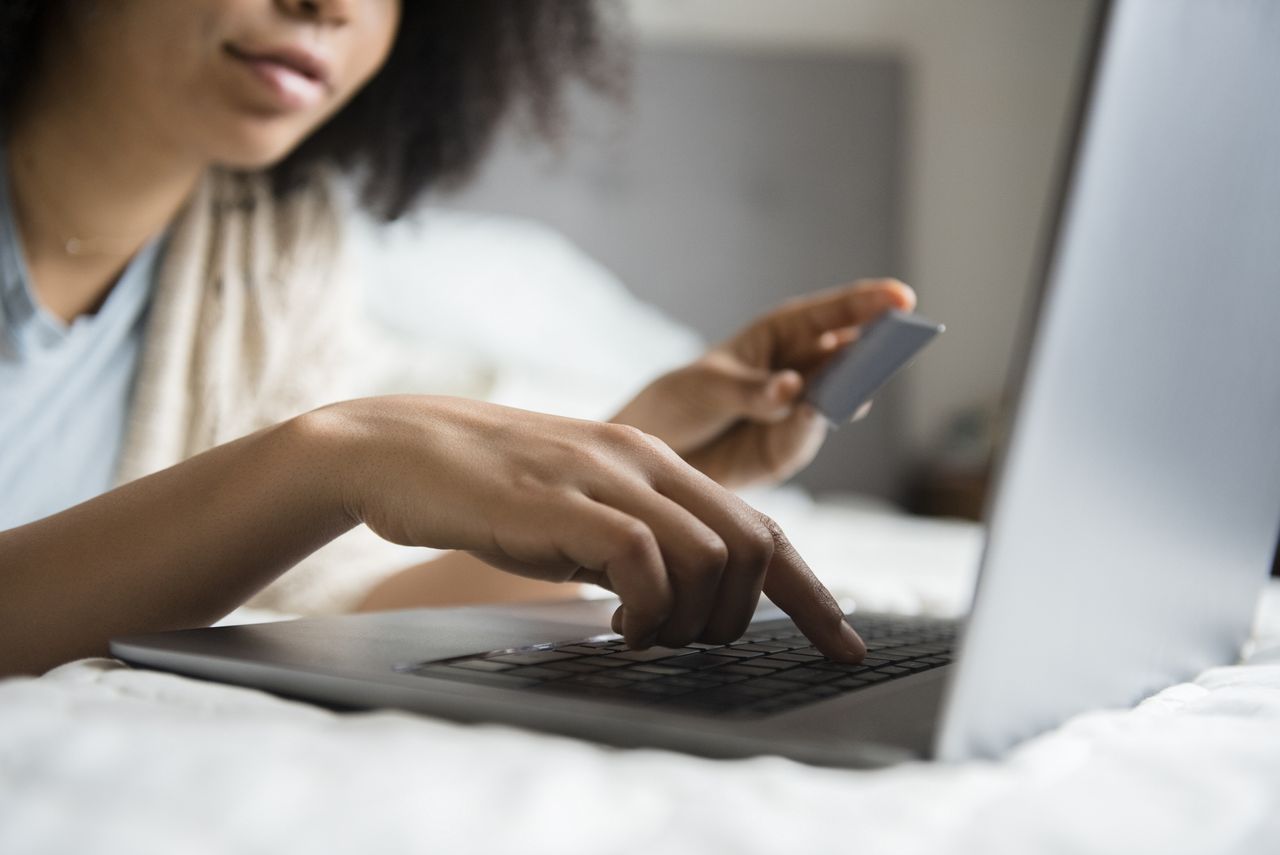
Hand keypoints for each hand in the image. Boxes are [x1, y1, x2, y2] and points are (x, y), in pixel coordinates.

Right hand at [305, 396, 864, 659]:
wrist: (396, 450)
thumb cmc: (488, 491)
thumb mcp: (581, 509)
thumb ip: (638, 537)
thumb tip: (685, 596)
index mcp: (656, 462)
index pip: (762, 528)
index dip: (811, 593)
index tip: (843, 644)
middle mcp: (645, 461)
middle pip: (754, 547)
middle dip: (744, 618)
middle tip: (688, 641)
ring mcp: (605, 478)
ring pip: (710, 558)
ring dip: (688, 620)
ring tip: (639, 632)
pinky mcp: (562, 502)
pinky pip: (644, 561)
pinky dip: (644, 609)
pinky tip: (611, 622)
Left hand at [612, 279, 915, 488]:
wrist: (656, 452)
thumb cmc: (680, 401)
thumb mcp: (708, 387)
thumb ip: (753, 390)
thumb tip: (795, 390)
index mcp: (781, 335)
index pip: (830, 315)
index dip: (867, 304)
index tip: (903, 298)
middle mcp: (800, 370)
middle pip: (848, 358)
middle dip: (874, 351)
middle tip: (897, 344)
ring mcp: (799, 412)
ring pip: (836, 400)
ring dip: (848, 392)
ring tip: (856, 385)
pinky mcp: (788, 450)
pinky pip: (805, 438)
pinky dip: (808, 428)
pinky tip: (810, 416)